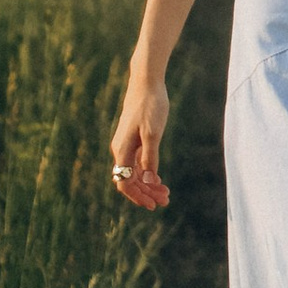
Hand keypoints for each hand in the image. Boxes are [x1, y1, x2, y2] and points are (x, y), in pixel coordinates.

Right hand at [109, 61, 171, 209]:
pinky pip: (137, 163)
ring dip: (149, 185)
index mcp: (122, 150)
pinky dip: (147, 173)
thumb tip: (149, 180)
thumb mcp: (153, 132)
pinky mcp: (133, 139)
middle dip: (146, 193)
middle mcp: (121, 150)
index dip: (138, 196)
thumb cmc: (151, 105)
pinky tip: (158, 179)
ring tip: (166, 194)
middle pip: (130, 180)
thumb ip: (150, 156)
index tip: (153, 205)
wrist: (146, 82)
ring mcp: (126, 145)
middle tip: (165, 201)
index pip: (125, 182)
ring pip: (135, 172)